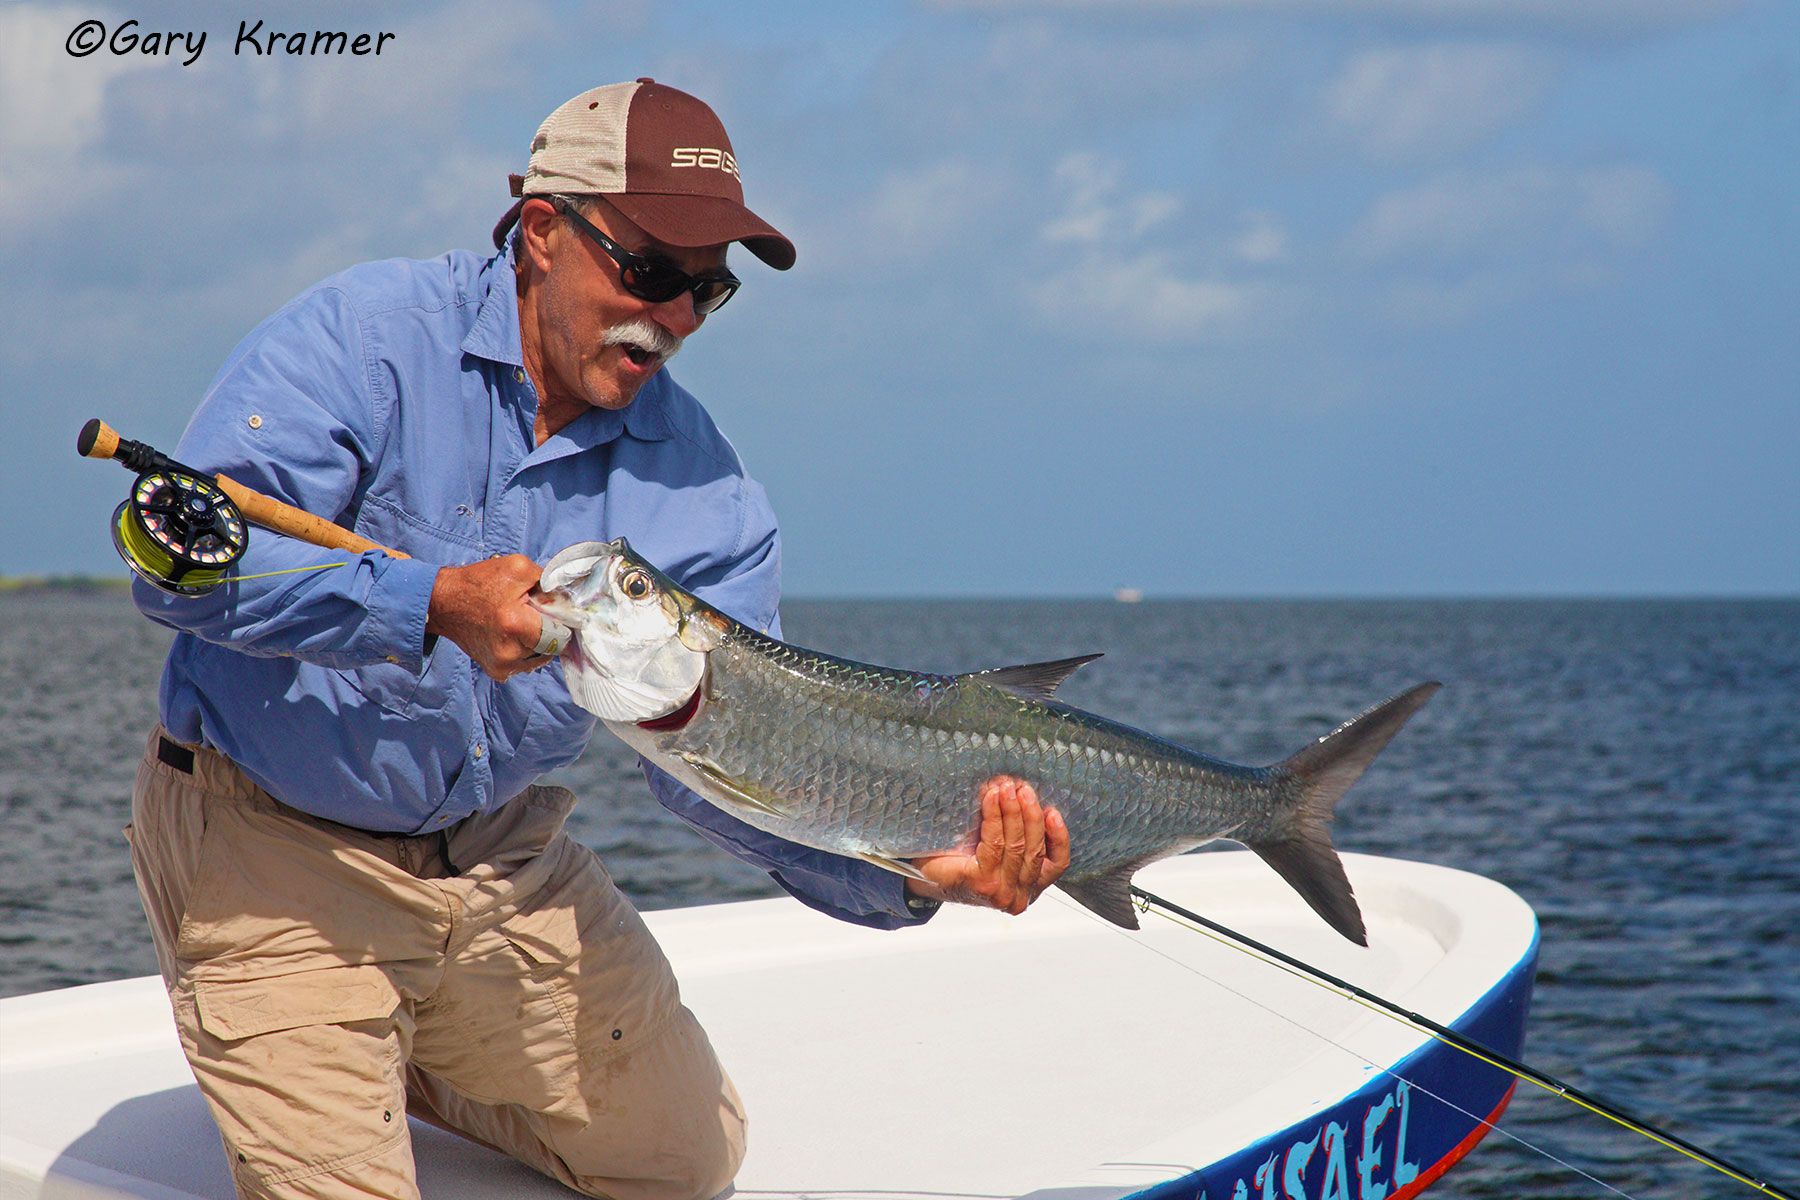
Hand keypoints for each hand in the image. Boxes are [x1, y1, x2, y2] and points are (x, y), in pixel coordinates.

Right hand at [426, 555, 554, 680]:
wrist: (443, 602)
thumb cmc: (479, 582)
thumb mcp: (518, 568)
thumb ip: (550, 581)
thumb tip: (571, 597)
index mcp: (516, 624)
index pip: (561, 635)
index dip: (561, 621)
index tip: (553, 612)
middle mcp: (509, 652)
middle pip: (553, 647)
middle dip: (549, 630)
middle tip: (532, 614)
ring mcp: (502, 666)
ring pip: (541, 657)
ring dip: (538, 641)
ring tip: (518, 622)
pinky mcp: (497, 672)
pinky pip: (526, 663)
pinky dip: (525, 649)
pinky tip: (511, 634)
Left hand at [908, 776, 1069, 914]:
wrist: (924, 877)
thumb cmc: (961, 861)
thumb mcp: (1000, 852)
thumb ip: (1020, 838)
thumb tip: (1027, 797)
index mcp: (1028, 890)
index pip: (1057, 864)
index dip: (1059, 836)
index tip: (1052, 811)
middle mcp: (1018, 897)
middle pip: (1036, 850)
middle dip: (1031, 815)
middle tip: (1023, 788)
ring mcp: (1001, 892)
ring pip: (1017, 846)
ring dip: (1013, 812)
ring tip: (1007, 788)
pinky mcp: (983, 883)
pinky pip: (995, 843)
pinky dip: (995, 817)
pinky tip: (991, 798)